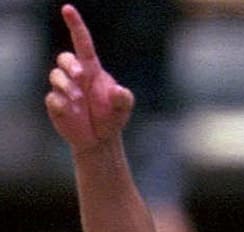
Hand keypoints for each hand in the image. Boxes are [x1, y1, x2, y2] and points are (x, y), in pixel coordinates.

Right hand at [44, 4, 134, 153]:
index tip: (67, 9)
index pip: (82, 43)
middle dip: (70, 64)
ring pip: (56, 76)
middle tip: (81, 76)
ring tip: (79, 101)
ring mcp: (64, 89)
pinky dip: (62, 104)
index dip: (75, 25)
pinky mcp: (55, 103)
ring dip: (67, 87)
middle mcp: (76, 76)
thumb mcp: (123, 108)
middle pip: (64, 58)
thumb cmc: (112, 118)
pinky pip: (52, 98)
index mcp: (92, 70)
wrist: (100, 140)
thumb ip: (124, 99)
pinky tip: (73, 112)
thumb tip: (118, 91)